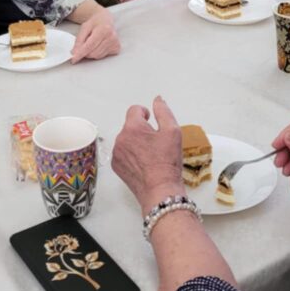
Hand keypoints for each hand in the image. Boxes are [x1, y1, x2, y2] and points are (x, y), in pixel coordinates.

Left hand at [71, 9, 119, 61]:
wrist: (105, 19)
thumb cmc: (94, 23)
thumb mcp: (84, 28)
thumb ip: (79, 40)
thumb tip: (74, 53)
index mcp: (103, 29)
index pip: (90, 45)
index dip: (81, 53)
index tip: (74, 59)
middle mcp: (111, 37)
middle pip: (93, 53)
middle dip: (85, 52)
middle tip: (83, 45)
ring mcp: (115, 43)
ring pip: (97, 56)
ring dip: (91, 53)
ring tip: (92, 43)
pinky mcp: (117, 48)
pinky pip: (103, 56)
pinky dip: (98, 53)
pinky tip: (99, 44)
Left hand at [112, 96, 183, 210]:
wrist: (160, 190)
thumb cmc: (167, 162)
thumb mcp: (173, 131)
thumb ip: (164, 111)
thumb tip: (157, 100)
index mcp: (133, 127)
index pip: (134, 110)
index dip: (145, 114)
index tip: (151, 121)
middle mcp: (120, 138)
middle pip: (130, 126)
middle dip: (142, 130)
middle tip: (156, 143)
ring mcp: (116, 153)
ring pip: (126, 140)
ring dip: (136, 143)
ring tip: (151, 156)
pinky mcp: (116, 166)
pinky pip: (122, 153)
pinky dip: (131, 155)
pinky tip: (143, 164)